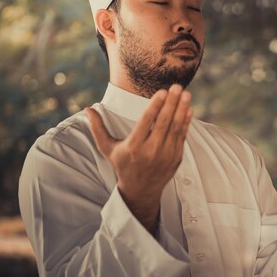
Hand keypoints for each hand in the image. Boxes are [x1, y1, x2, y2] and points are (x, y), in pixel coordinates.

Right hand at [85, 84, 192, 232]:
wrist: (141, 189)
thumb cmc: (123, 164)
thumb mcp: (108, 148)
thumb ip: (98, 128)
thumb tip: (88, 109)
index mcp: (134, 146)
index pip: (146, 123)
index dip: (155, 106)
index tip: (162, 92)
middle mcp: (151, 151)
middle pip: (164, 123)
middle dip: (171, 103)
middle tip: (176, 86)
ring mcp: (166, 155)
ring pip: (176, 128)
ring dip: (181, 109)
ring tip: (185, 93)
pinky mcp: (176, 158)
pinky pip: (182, 136)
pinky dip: (186, 122)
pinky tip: (188, 108)